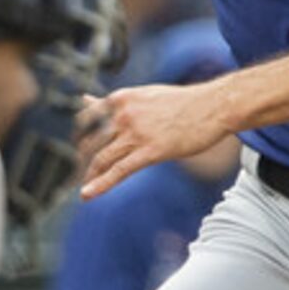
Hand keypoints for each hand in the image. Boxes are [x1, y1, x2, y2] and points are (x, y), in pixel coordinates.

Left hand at [77, 82, 233, 198]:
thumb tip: (84, 99)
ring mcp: (136, 133)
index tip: (76, 151)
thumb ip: (111, 102)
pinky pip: (119, 171)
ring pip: (101, 158)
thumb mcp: (141, 95)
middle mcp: (123, 114)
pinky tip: (87, 194)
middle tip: (76, 174)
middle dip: (80, 161)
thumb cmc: (180, 102)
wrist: (212, 106)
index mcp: (120, 99)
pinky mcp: (150, 151)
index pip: (86, 121)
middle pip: (90, 143)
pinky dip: (100, 184)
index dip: (78, 139)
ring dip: (88, 175)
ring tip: (82, 187)